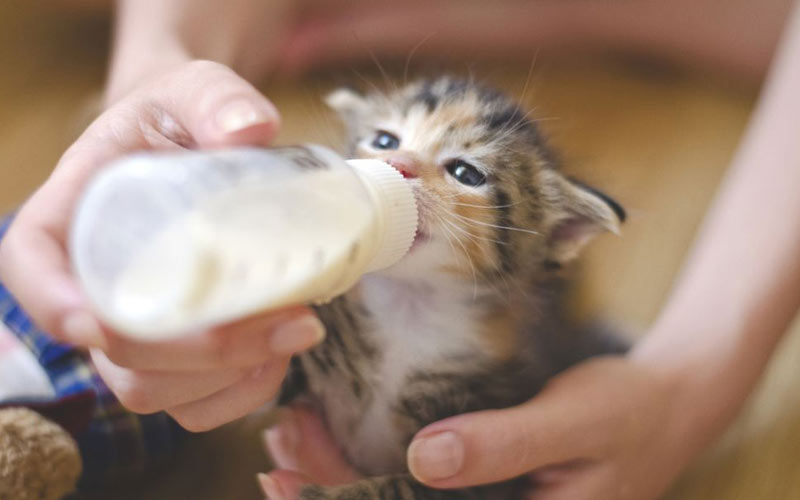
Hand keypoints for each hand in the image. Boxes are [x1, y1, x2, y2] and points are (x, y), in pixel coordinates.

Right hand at [0, 60, 325, 430]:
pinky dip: (241, 392)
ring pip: (154, 390)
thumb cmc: (181, 120)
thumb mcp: (193, 90)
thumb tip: (250, 129)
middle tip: (288, 319)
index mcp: (70, 214)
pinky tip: (282, 352)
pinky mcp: (175, 356)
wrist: (199, 150)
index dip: (55, 305)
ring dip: (229, 375)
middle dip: (200, 352)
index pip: (30, 266)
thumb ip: (215, 98)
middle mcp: (92, 283)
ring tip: (298, 327)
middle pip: (114, 352)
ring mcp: (133, 330)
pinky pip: (194, 406)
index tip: (98, 323)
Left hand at [260, 357, 697, 499]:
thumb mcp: (573, 421)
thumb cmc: (628, 411)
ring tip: (292, 437)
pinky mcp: (485, 483)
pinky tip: (338, 433)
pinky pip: (421, 481)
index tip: (288, 481)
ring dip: (342, 474)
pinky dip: (374, 459)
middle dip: (329, 489)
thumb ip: (504, 445)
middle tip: (278, 450)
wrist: (667, 402)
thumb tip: (425, 460)